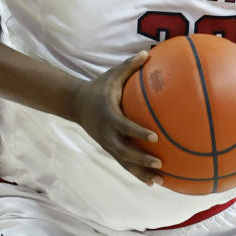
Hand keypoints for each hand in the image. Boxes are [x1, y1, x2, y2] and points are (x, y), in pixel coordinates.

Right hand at [69, 51, 162, 185]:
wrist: (75, 104)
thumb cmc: (99, 87)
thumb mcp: (112, 75)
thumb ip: (129, 66)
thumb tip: (148, 53)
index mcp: (109, 115)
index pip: (124, 126)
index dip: (138, 132)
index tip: (155, 137)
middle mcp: (107, 133)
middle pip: (124, 150)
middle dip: (141, 159)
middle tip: (160, 163)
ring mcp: (107, 143)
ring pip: (124, 162)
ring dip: (141, 173)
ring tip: (159, 182)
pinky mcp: (109, 149)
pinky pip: (124, 163)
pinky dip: (137, 173)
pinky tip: (153, 182)